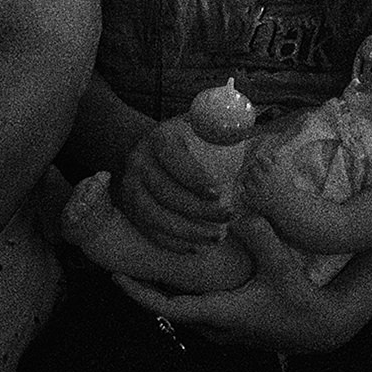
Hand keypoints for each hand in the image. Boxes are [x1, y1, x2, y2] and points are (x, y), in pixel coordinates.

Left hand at [111, 215, 360, 353]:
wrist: (322, 329)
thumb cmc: (301, 300)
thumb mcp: (283, 267)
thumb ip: (262, 239)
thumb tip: (240, 215)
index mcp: (220, 312)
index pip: (168, 307)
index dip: (139, 293)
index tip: (116, 278)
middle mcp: (216, 327)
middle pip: (168, 310)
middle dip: (144, 290)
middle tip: (122, 265)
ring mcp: (224, 332)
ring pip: (183, 312)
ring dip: (163, 293)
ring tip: (147, 268)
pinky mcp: (233, 328)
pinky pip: (197, 312)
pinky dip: (183, 296)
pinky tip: (184, 277)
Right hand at [114, 116, 235, 252]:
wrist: (143, 148)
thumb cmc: (182, 139)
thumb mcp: (198, 124)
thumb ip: (219, 127)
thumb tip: (242, 129)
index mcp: (159, 139)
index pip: (174, 158)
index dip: (194, 177)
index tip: (218, 193)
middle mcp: (139, 164)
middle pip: (166, 192)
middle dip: (199, 210)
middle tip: (227, 216)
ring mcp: (131, 189)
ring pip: (155, 217)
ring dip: (188, 231)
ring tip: (216, 236)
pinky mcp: (130, 209)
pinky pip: (149, 231)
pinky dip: (172, 242)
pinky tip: (195, 246)